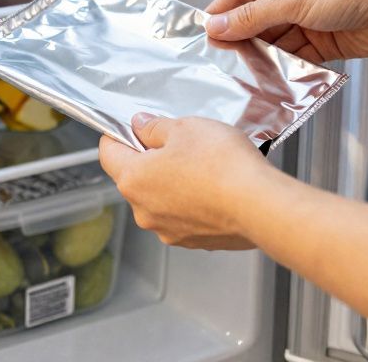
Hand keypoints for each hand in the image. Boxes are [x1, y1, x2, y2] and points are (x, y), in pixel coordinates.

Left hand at [98, 114, 279, 249]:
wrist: (260, 206)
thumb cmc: (222, 166)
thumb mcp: (185, 128)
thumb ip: (155, 127)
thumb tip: (141, 126)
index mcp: (133, 180)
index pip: (108, 153)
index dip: (118, 135)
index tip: (131, 128)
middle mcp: (144, 211)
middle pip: (135, 177)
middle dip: (151, 159)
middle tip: (179, 143)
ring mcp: (167, 230)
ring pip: (160, 198)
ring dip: (173, 181)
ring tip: (203, 166)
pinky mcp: (192, 241)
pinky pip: (183, 215)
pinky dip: (193, 201)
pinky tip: (214, 187)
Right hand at [205, 0, 367, 61]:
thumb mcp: (294, 0)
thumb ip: (253, 16)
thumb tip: (217, 25)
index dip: (221, 12)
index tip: (201, 34)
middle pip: (256, 20)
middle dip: (240, 39)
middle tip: (219, 61)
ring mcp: (309, 20)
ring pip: (274, 42)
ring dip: (262, 57)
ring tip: (243, 75)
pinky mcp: (323, 44)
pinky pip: (294, 59)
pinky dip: (284, 70)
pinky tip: (272, 80)